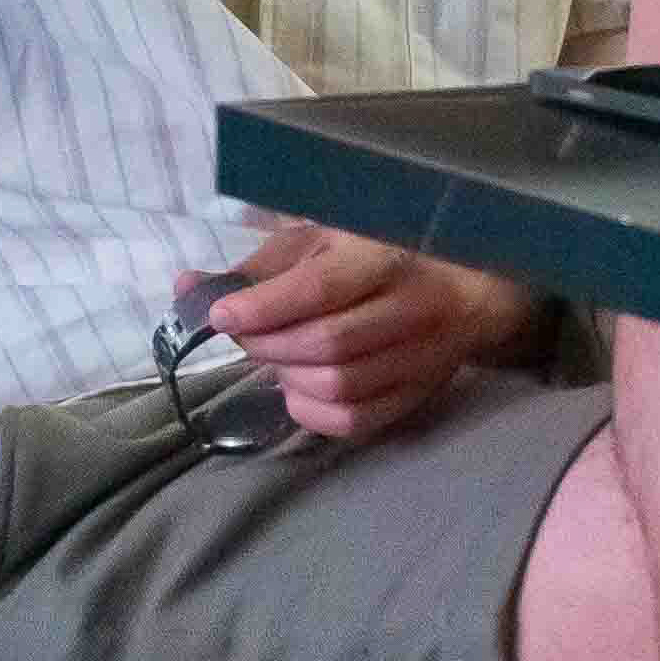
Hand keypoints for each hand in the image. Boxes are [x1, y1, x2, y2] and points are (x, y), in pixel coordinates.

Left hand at [191, 222, 537, 443]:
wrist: (471, 284)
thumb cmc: (380, 251)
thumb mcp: (323, 239)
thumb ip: (259, 266)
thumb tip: (188, 287)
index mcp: (385, 254)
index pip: (320, 287)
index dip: (263, 307)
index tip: (219, 315)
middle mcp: (411, 306)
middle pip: (328, 344)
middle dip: (267, 345)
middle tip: (243, 337)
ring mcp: (422, 356)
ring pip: (341, 386)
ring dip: (289, 378)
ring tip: (276, 358)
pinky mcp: (420, 392)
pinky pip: (358, 421)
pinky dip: (313, 414)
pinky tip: (298, 390)